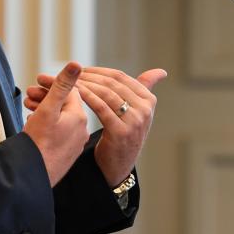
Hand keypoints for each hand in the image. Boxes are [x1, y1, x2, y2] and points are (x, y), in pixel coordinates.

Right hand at [21, 62, 90, 186]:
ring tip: (27, 108)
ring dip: (44, 111)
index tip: (36, 82)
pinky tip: (33, 124)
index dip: (51, 84)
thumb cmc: (38, 144)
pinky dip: (46, 125)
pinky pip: (58, 133)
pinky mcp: (65, 155)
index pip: (69, 91)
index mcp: (79, 117)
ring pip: (60, 119)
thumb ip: (62, 85)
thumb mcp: (48, 109)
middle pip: (64, 105)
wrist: (31, 177)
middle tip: (28, 95)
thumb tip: (76, 64)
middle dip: (46, 97)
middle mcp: (81, 130)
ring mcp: (73, 144)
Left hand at [27, 66, 166, 186]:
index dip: (99, 71)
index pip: (120, 77)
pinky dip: (86, 97)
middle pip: (112, 84)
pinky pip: (100, 107)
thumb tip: (162, 71)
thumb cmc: (124, 133)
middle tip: (71, 73)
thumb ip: (145, 89)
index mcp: (149, 100)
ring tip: (70, 82)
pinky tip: (75, 93)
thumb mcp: (138, 110)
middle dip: (90, 76)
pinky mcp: (121, 132)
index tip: (81, 69)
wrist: (119, 164)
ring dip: (86, 85)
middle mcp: (145, 110)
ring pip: (106, 93)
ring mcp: (135, 121)